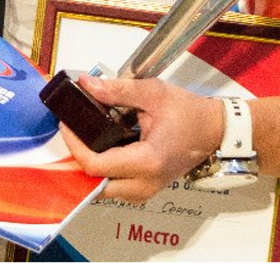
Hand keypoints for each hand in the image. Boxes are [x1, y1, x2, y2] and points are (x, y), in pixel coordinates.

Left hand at [59, 76, 223, 202]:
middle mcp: (144, 184)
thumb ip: (118, 90)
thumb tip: (87, 86)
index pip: (95, 165)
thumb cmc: (189, 113)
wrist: (213, 130)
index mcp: (147, 161)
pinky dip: (103, 169)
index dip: (74, 145)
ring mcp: (145, 191)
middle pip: (94, 182)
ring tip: (88, 135)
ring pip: (102, 189)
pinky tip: (103, 145)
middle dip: (79, 157)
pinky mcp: (145, 190)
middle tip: (74, 130)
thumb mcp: (154, 94)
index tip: (66, 123)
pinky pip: (114, 187)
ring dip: (90, 165)